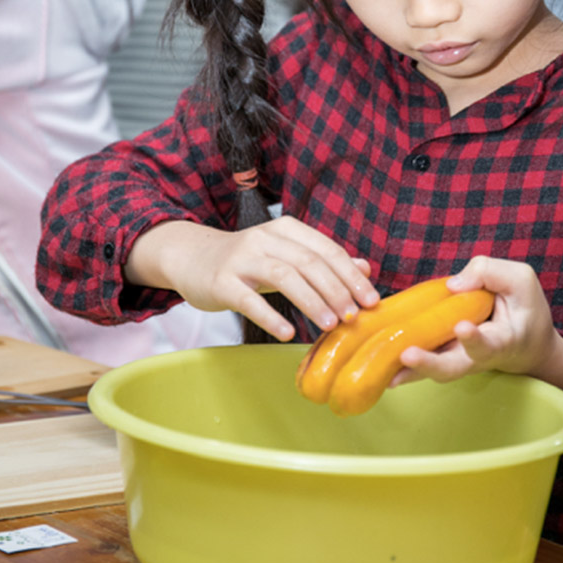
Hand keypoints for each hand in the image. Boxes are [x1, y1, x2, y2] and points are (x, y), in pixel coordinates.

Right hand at [127, 217, 379, 339]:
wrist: (191, 257)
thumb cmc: (247, 260)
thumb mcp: (286, 254)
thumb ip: (323, 260)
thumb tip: (365, 269)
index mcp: (286, 229)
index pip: (327, 250)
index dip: (352, 275)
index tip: (372, 301)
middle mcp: (265, 238)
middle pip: (309, 262)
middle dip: (336, 290)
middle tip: (354, 317)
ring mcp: (241, 259)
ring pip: (284, 276)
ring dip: (311, 301)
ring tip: (330, 325)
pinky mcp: (221, 282)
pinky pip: (249, 300)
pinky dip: (270, 316)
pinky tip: (288, 333)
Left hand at [394, 255, 562, 405]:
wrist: (526, 342)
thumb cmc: (524, 308)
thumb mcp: (519, 280)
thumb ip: (489, 273)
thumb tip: (452, 285)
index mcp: (501, 341)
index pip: (488, 343)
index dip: (474, 338)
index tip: (463, 327)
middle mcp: (475, 357)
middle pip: (452, 368)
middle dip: (429, 364)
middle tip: (408, 356)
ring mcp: (455, 359)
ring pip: (431, 370)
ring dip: (408, 371)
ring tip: (384, 371)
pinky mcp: (439, 353)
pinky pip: (418, 360)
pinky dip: (397, 362)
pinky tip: (374, 358)